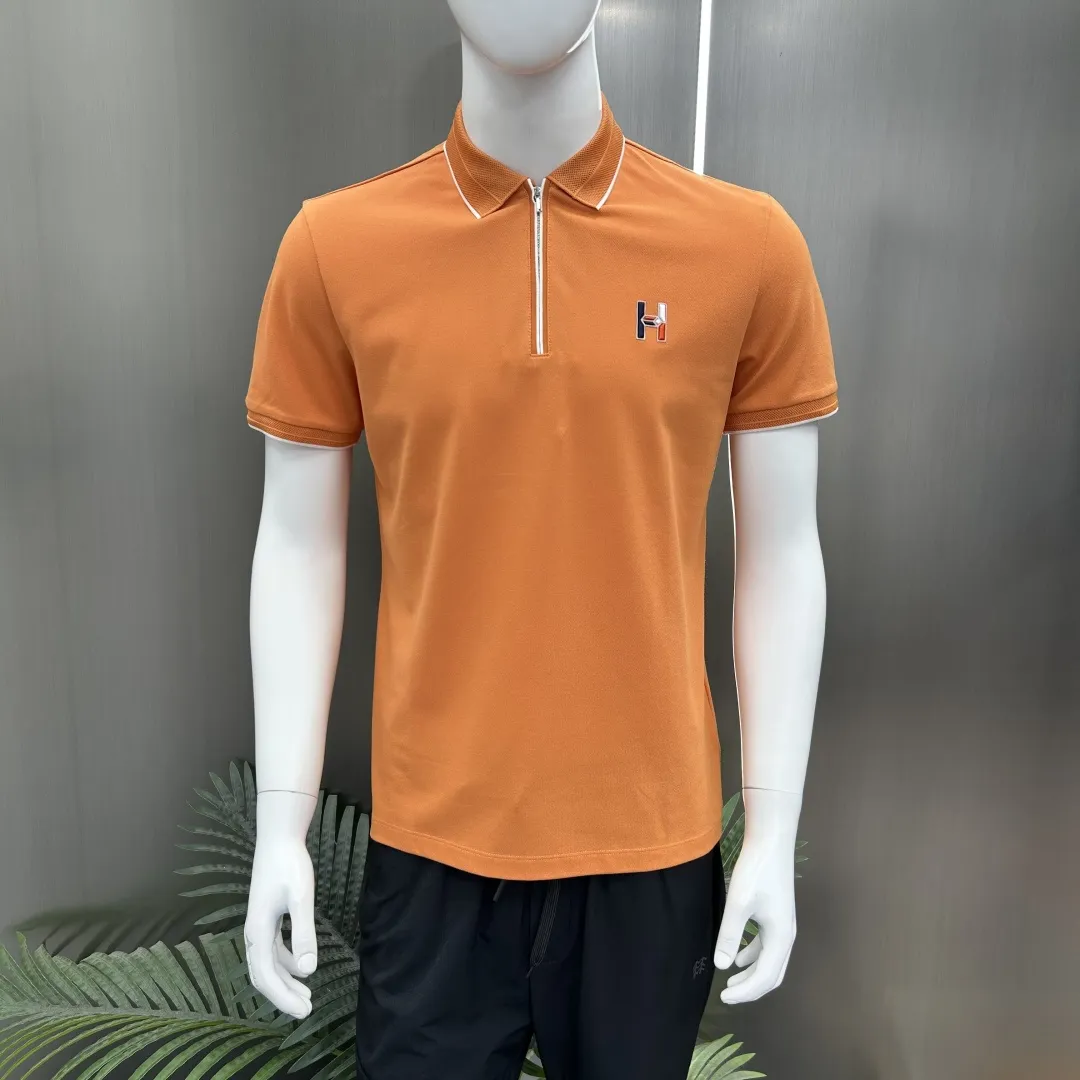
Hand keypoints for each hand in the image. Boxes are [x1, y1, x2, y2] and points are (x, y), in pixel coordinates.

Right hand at [243, 795, 318, 1018]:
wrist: (278, 839)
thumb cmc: (290, 865)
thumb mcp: (302, 898)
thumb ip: (304, 932)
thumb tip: (308, 970)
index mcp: (258, 931)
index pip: (266, 977)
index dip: (283, 998)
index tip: (303, 1011)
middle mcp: (253, 933)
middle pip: (263, 975)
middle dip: (283, 995)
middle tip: (307, 1010)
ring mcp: (258, 926)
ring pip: (268, 965)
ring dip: (286, 982)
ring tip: (308, 995)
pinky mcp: (266, 919)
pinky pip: (272, 951)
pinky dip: (286, 964)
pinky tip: (303, 967)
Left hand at [712, 831, 796, 1003]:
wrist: (771, 842)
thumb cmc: (756, 871)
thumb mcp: (739, 903)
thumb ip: (730, 935)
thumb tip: (722, 965)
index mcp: (781, 937)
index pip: (764, 977)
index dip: (745, 992)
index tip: (723, 997)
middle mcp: (787, 935)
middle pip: (772, 974)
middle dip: (751, 988)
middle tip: (727, 995)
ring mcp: (784, 925)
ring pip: (771, 961)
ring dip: (752, 973)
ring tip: (731, 980)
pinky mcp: (777, 914)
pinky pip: (768, 946)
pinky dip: (754, 956)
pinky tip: (739, 954)